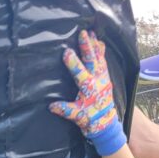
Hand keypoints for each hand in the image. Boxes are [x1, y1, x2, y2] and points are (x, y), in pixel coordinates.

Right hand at [49, 30, 126, 155]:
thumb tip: (51, 106)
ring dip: (95, 45)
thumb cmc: (90, 120)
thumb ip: (65, 110)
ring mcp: (103, 79)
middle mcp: (98, 81)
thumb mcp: (77, 116)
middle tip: (83, 32)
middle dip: (87, 46)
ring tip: (92, 32)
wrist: (106, 125)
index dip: (73, 62)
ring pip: (99, 58)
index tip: (66, 52)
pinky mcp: (106, 79)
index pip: (79, 73)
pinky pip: (104, 62)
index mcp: (89, 89)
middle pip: (92, 60)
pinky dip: (102, 52)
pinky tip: (100, 43)